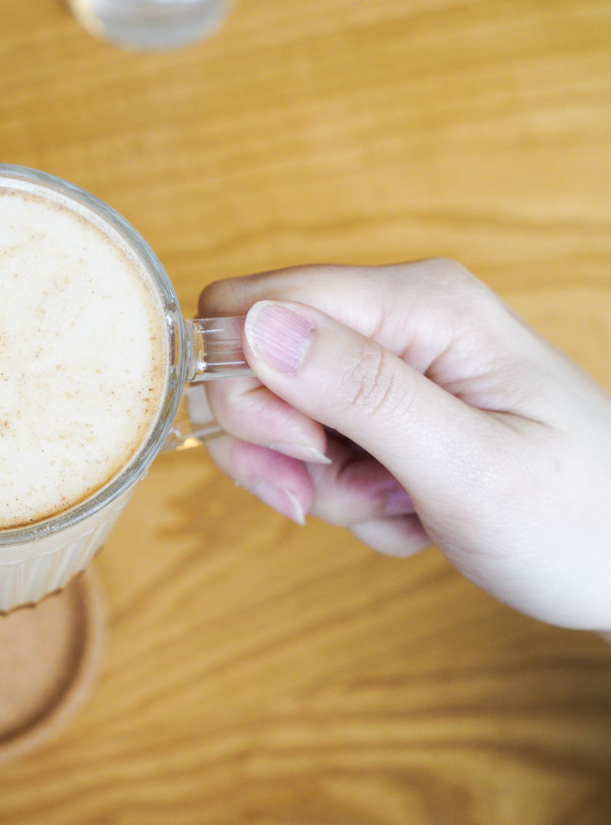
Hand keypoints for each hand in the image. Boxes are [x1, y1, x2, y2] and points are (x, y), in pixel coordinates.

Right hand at [197, 259, 610, 633]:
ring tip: (397, 506)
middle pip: (250, 359)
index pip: (257, 305)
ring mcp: (390, 363)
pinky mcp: (385, 407)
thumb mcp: (468, 466)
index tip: (304, 451)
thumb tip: (256, 325)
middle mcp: (397, 318)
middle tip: (343, 490)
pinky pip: (313, 449)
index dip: (248, 384)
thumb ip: (359, 391)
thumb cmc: (581, 520)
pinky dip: (344, 495)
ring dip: (317, 481)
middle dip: (277, 443)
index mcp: (421, 305)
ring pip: (276, 415)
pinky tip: (407, 511)